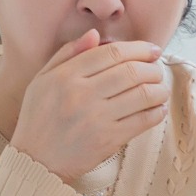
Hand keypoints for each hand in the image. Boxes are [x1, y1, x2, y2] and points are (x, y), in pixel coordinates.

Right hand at [10, 30, 168, 182]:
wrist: (35, 161)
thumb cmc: (38, 118)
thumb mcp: (42, 79)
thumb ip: (67, 54)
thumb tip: (96, 35)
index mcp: (66, 76)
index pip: (112, 53)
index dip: (138, 48)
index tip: (152, 49)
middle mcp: (82, 94)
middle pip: (131, 71)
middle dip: (152, 67)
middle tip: (157, 69)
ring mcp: (96, 118)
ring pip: (142, 94)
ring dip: (159, 89)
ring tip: (160, 88)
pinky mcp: (108, 140)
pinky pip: (142, 121)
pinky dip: (156, 112)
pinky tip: (158, 109)